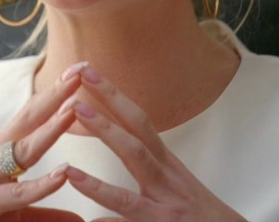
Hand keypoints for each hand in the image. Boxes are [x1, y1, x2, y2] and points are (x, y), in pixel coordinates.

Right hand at [0, 62, 89, 221]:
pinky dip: (41, 184)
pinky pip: (16, 193)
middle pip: (28, 119)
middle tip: (82, 68)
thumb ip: (43, 212)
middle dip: (56, 94)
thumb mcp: (8, 211)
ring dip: (51, 128)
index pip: (30, 115)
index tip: (79, 70)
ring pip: (24, 150)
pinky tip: (64, 174)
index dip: (54, 93)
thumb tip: (79, 220)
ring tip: (75, 107)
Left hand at [64, 66, 246, 221]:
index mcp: (165, 164)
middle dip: (110, 100)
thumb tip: (107, 167)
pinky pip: (129, 212)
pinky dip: (104, 202)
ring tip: (78, 112)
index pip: (138, 121)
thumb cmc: (200, 219)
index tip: (90, 71)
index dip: (115, 96)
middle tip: (82, 74)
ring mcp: (165, 198)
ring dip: (107, 133)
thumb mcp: (171, 189)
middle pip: (137, 128)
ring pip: (137, 159)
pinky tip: (80, 195)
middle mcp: (166, 175)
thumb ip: (140, 174)